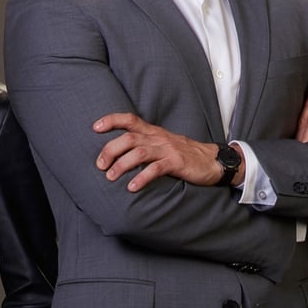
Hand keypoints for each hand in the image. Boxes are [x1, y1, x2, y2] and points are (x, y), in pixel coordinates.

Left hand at [93, 112, 221, 190]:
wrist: (213, 160)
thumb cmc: (184, 154)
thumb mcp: (163, 144)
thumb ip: (145, 144)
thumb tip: (119, 152)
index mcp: (153, 131)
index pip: (129, 119)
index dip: (111, 120)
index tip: (95, 127)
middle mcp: (158, 138)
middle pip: (129, 138)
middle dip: (110, 150)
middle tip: (100, 165)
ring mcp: (168, 150)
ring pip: (139, 152)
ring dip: (121, 165)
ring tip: (110, 177)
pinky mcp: (176, 163)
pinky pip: (156, 169)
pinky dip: (142, 177)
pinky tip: (132, 187)